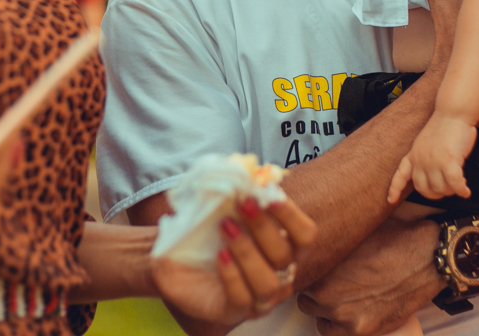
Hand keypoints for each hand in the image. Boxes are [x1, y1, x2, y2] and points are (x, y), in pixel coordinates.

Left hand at [153, 196, 317, 326]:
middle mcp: (278, 274)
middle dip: (264, 226)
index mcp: (282, 247)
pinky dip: (232, 275)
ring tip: (226, 227)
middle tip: (242, 203)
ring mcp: (258, 297)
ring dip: (248, 251)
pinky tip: (220, 255)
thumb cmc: (204, 233)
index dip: (292, 216)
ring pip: (269, 282)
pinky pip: (243, 299)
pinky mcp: (234, 312)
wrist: (173, 261)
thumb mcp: (215, 207)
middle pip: (285, 255)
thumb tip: (243, 166)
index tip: (271, 195)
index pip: (305, 235)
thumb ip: (232, 190)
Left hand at [298, 218, 442, 335]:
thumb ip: (330, 244)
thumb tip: (314, 243)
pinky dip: (338, 324)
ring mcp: (344, 316)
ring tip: (339, 296)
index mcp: (322, 267)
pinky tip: (348, 310)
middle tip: (328, 281)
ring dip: (324, 308)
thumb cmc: (393, 240)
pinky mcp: (362, 330)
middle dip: (314, 290)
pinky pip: (334, 332)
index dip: (308, 271)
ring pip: (317, 316)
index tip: (314, 269)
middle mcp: (327, 295)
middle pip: (305, 297)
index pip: (299, 275)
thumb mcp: (354, 234)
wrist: (427, 258)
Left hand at [387, 114, 475, 202]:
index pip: (400, 174)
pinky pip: (454, 184)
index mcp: (413, 154)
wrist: (453, 112)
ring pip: (440, 188)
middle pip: (424, 189)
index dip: (395, 188)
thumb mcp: (426, 143)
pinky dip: (461, 190)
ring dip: (451, 191)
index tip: (390, 200)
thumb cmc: (444, 127)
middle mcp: (420, 159)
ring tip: (459, 185)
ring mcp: (433, 161)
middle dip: (437, 193)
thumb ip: (425, 158)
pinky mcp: (449, 160)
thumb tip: (432, 177)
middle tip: (448, 189)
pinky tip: (466, 192)